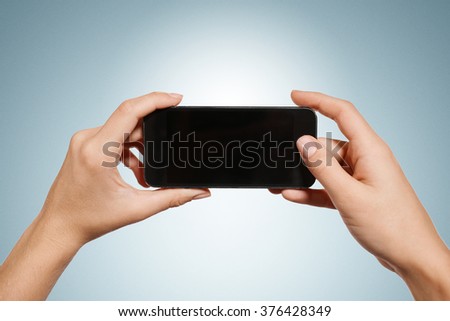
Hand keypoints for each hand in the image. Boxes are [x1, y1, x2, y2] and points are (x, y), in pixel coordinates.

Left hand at [0, 92, 209, 299]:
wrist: (60, 226)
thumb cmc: (89, 219)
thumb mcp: (136, 208)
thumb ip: (173, 197)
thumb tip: (199, 191)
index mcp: (97, 152)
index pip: (130, 111)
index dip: (156, 100)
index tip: (177, 98)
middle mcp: (87, 140)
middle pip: (130, 122)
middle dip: (153, 136)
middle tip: (167, 153)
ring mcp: (83, 141)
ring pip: (123, 129)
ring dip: (141, 147)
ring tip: (147, 173)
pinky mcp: (84, 145)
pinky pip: (114, 137)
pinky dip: (129, 151)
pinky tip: (136, 172)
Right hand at [271, 90, 449, 299]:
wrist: (411, 256)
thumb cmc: (391, 226)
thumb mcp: (350, 195)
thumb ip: (324, 168)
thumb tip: (303, 142)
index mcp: (370, 150)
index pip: (342, 113)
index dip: (317, 100)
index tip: (294, 96)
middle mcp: (366, 159)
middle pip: (328, 143)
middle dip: (304, 150)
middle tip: (281, 157)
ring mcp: (361, 177)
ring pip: (327, 166)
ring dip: (305, 173)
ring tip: (281, 181)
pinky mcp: (356, 194)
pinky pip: (329, 185)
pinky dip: (312, 189)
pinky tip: (293, 194)